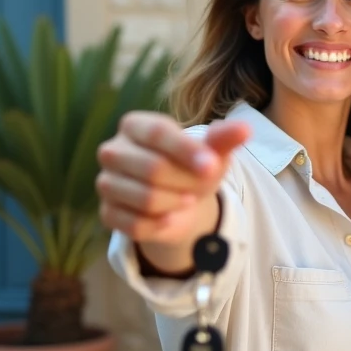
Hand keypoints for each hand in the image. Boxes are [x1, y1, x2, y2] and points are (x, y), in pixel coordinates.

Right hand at [97, 111, 249, 251]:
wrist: (180, 201)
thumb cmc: (193, 167)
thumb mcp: (210, 152)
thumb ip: (224, 139)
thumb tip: (244, 129)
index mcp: (135, 125)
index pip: (158, 133)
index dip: (187, 151)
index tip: (212, 166)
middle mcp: (112, 151)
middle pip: (152, 168)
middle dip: (186, 182)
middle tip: (201, 186)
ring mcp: (106, 183)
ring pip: (146, 200)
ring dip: (177, 204)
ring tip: (187, 199)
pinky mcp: (107, 213)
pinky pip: (137, 225)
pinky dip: (163, 225)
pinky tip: (173, 217)